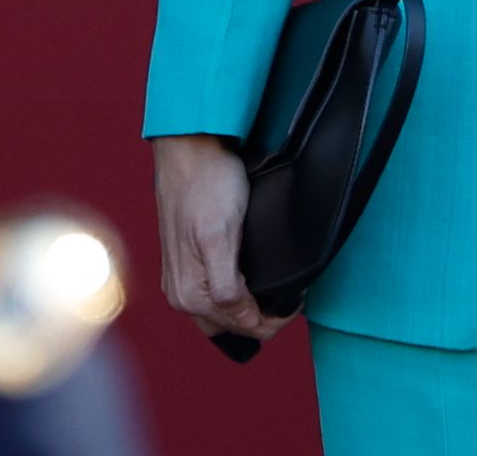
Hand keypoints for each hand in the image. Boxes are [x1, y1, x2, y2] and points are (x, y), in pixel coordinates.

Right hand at [152, 135, 281, 342]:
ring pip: (220, 314)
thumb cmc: (207, 185)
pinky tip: (249, 280)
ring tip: (273, 291)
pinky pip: (212, 295)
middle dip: (260, 318)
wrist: (189, 150)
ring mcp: (180, 279)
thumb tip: (243, 318)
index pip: (242, 326)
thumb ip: (227, 286)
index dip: (274, 319)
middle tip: (289, 298)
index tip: (296, 300)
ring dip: (246, 309)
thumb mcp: (220, 237)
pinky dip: (234, 295)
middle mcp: (180, 294)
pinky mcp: (185, 263)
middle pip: (230, 325)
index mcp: (189, 294)